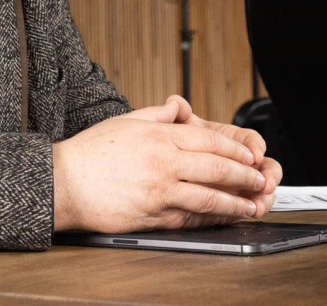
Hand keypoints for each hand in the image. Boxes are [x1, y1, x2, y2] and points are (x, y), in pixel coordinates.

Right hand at [53, 97, 281, 231]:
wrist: (66, 183)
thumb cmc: (89, 153)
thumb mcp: (124, 121)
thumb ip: (156, 115)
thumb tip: (176, 107)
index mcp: (159, 137)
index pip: (208, 140)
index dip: (234, 149)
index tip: (249, 155)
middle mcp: (164, 163)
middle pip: (216, 168)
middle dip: (244, 175)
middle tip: (260, 179)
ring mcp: (161, 191)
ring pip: (209, 197)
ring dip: (235, 202)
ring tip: (251, 204)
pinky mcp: (155, 216)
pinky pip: (191, 218)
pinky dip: (212, 219)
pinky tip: (223, 219)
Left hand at [148, 97, 280, 216]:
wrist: (159, 173)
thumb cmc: (169, 149)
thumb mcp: (170, 131)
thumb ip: (174, 116)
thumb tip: (176, 104)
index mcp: (226, 140)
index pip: (249, 139)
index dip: (256, 146)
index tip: (255, 153)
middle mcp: (236, 162)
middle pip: (263, 166)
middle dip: (268, 175)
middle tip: (265, 184)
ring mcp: (236, 183)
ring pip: (260, 188)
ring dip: (264, 196)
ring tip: (258, 205)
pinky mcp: (232, 202)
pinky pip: (247, 206)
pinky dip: (251, 210)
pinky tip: (249, 213)